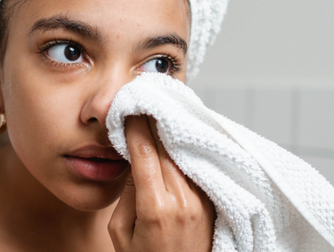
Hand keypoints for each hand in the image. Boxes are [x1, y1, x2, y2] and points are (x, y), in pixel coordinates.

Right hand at [108, 115, 215, 251]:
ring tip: (158, 113)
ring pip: (183, 153)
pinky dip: (182, 149)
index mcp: (156, 208)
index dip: (137, 127)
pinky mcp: (211, 200)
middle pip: (166, 148)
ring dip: (170, 133)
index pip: (145, 154)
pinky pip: (194, 166)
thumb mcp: (122, 232)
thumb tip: (134, 160)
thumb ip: (126, 194)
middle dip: (154, 123)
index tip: (131, 109)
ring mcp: (201, 199)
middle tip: (143, 101)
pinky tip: (174, 137)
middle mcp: (183, 200)